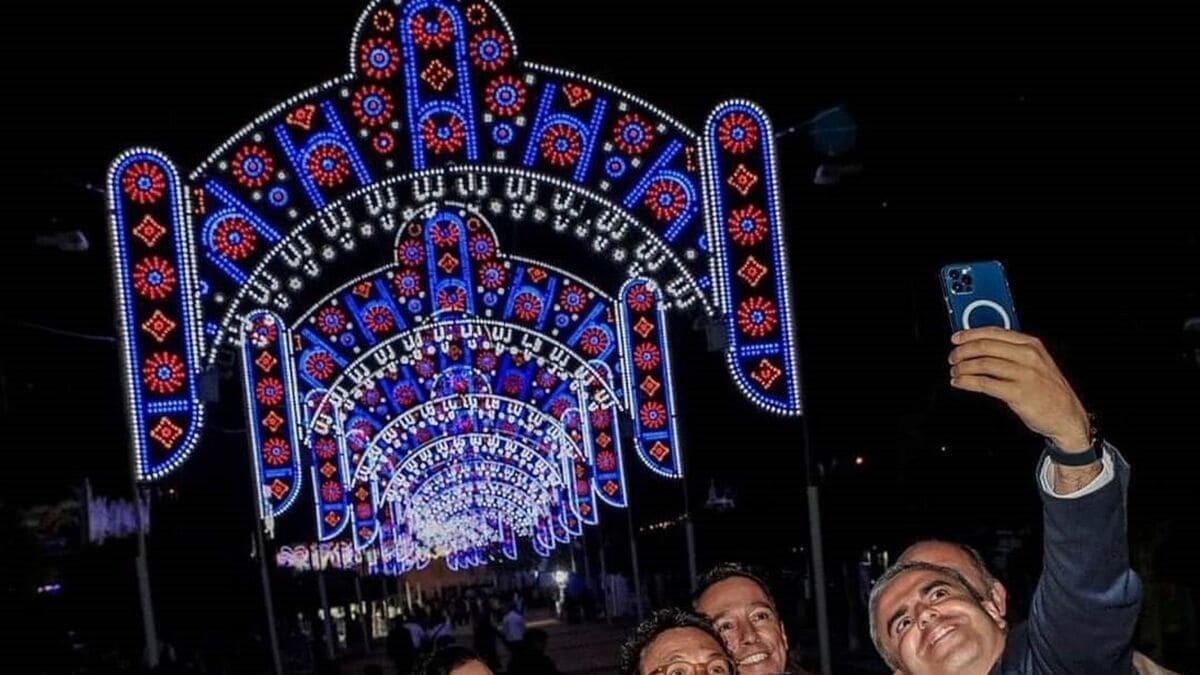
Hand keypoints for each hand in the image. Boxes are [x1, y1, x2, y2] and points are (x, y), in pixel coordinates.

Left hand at [948, 327, 1090, 450]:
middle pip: (985, 346)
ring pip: (982, 364)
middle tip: (952, 357)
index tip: (956, 338)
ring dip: (962, 367)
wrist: (1067, 416)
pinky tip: (960, 383)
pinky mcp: (1018, 393)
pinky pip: (984, 383)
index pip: (994, 332)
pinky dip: (967, 382)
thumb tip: (980, 344)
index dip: (970, 334)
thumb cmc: (1048, 389)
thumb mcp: (1036, 362)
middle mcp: (1028, 356)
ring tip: (955, 372)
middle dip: (962, 351)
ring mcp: (1024, 374)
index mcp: (1031, 344)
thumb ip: (1012, 351)